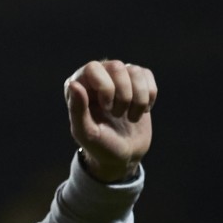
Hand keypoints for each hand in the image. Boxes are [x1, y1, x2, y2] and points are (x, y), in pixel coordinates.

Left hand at [64, 60, 156, 182]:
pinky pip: (147, 75)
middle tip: (117, 114)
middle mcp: (98, 77)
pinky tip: (142, 111)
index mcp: (79, 86)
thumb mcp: (86, 133)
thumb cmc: (100, 146)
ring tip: (130, 117)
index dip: (105, 87)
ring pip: (135, 71)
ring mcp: (119, 78)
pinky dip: (149, 96)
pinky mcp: (137, 83)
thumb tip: (73, 84)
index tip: (107, 108)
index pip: (92, 68)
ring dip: (138, 99)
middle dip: (123, 95)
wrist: (124, 156)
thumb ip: (77, 110)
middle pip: (116, 66)